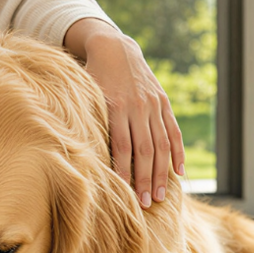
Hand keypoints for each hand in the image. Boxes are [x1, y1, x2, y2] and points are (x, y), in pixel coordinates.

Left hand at [64, 20, 185, 207]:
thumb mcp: (86, 95)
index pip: (122, 146)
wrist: (115, 48)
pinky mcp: (163, 102)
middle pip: (144, 150)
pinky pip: (174, 131)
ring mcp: (153, 105)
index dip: (124, 171)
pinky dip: (178, 153)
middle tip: (145, 204)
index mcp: (115, 106)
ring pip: (161, 144)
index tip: (124, 193)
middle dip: (144, 179)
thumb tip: (74, 152)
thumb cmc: (92, 77)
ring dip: (161, 172)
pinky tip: (178, 172)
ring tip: (159, 195)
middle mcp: (137, 106)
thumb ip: (86, 120)